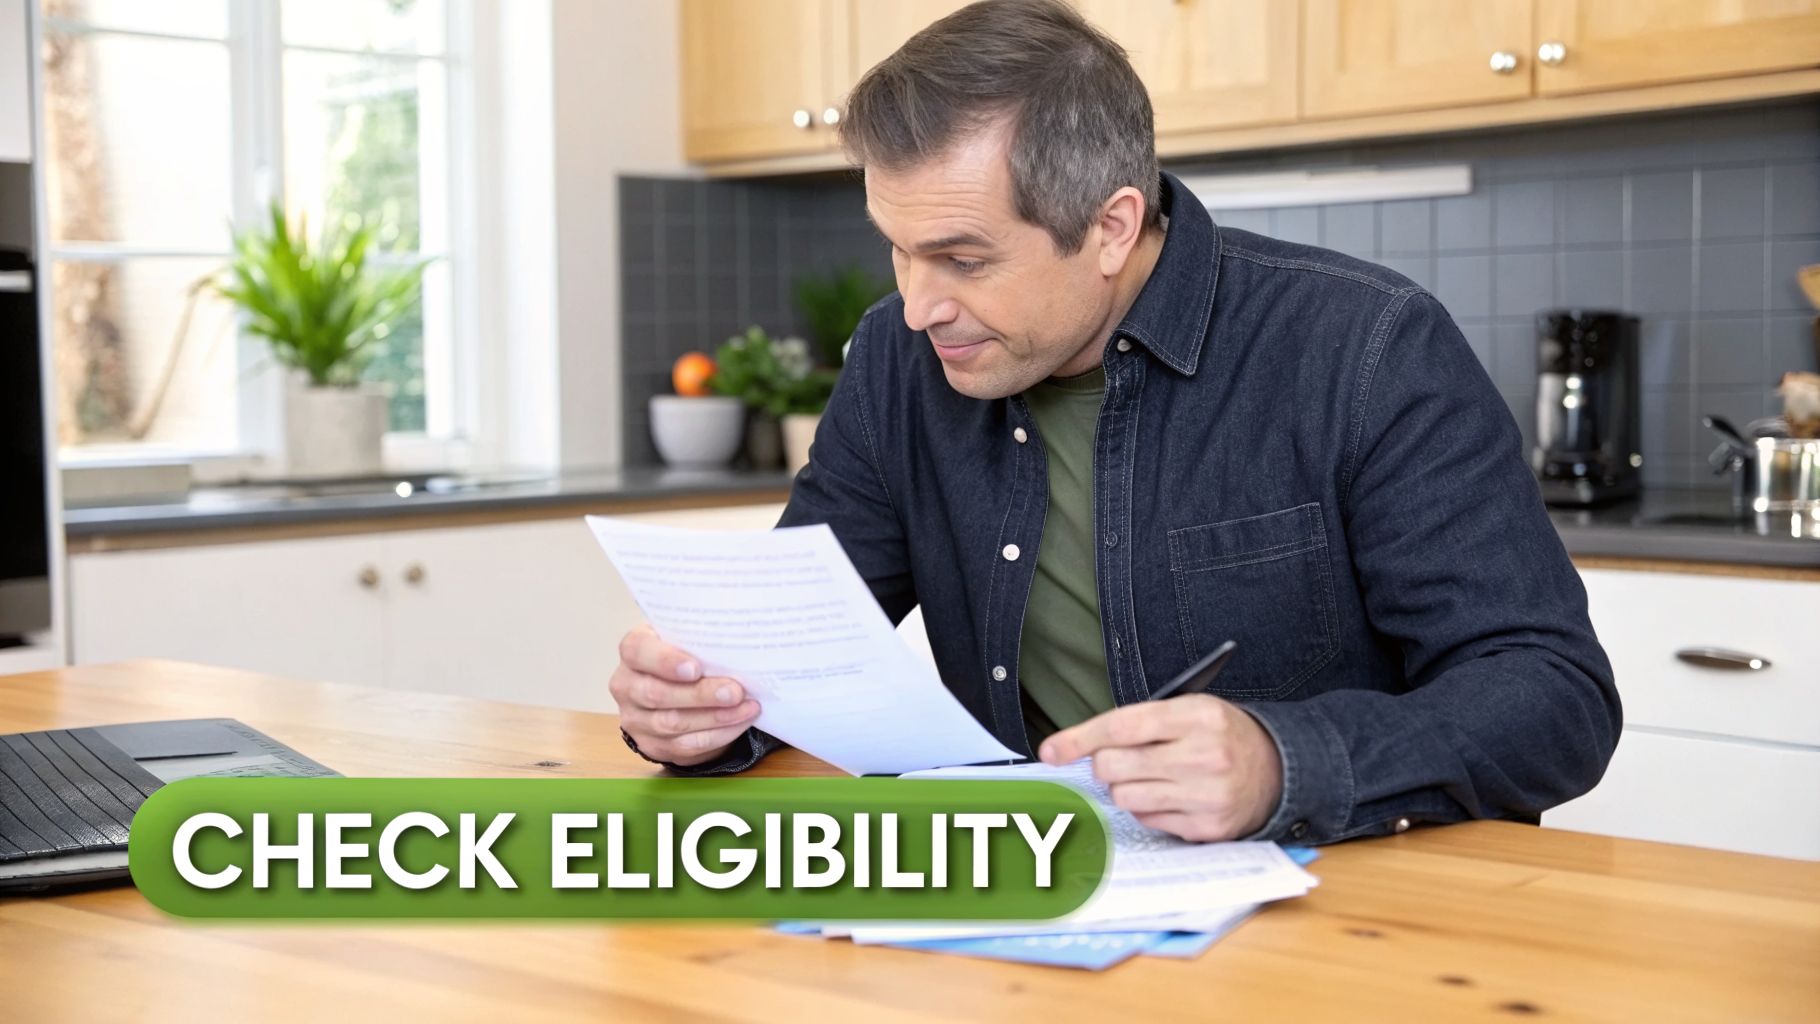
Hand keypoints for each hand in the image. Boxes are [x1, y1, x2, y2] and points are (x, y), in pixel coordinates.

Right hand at [609, 624, 760, 765]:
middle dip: (700, 694)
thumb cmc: (685, 654)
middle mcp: (626, 685)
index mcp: (633, 650)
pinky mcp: (652, 745)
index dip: (665, 661)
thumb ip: (701, 640)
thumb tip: (738, 646)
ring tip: (747, 706)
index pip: (638, 651)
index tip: (695, 668)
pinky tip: (740, 721)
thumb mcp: (687, 639)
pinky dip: (718, 734)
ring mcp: (635, 719)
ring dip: (715, 717)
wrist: (675, 686)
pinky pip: (686, 745)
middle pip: (657, 694)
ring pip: (672, 723)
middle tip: (735, 691)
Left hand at [1037, 695, 1283, 841]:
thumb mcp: (1191, 710)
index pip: (1122, 726)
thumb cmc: (1222, 735)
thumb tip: (1080, 747)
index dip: (1079, 738)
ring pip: (1125, 797)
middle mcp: (1204, 756)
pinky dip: (1149, 808)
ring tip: (1151, 776)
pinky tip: (1171, 795)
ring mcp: (1207, 795)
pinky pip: (1148, 820)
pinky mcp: (1208, 827)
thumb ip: (1141, 722)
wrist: (1277, 769)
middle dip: (1106, 764)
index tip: (1051, 750)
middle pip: (1114, 766)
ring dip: (1126, 787)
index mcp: (1197, 716)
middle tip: (1122, 759)